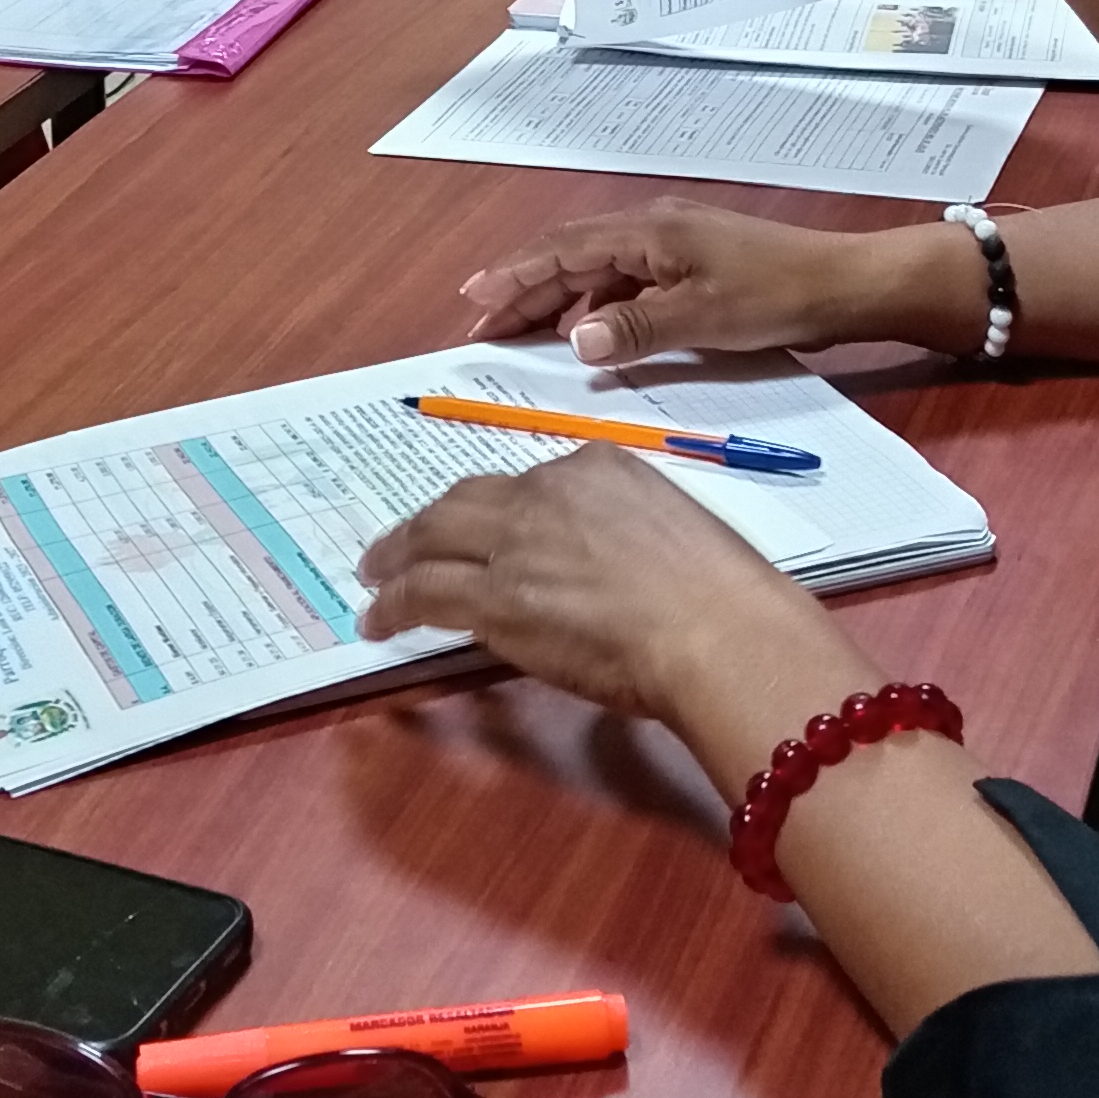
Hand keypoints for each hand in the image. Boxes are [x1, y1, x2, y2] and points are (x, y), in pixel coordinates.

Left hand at [354, 443, 840, 721]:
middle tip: (400, 544)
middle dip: (428, 522)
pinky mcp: (495, 596)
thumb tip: (605, 573)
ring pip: (432, 537)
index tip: (485, 532)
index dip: (498, 512)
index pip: (529, 484)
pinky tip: (378, 622)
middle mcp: (549, 490)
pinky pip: (424, 593)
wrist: (717, 631)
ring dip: (396, 557)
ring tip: (374, 577)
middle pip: (466, 499)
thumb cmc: (723, 599)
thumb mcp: (677, 534)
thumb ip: (630, 537)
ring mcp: (516, 541)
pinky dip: (393, 606)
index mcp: (601, 466)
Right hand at [458, 196, 980, 364]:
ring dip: (555, 298)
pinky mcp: (689, 263)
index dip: (513, 276)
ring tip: (518, 332)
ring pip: (594, 269)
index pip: (561, 250)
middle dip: (522, 289)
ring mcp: (670, 244)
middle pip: (569, 256)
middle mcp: (651, 228)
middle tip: (479, 326)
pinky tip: (590, 332)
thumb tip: (574, 339)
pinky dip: (594, 305)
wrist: (844, 283)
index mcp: (647, 232)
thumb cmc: (777, 294)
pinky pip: (623, 281)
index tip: (473, 301)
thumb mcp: (704, 318)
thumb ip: (636, 329)